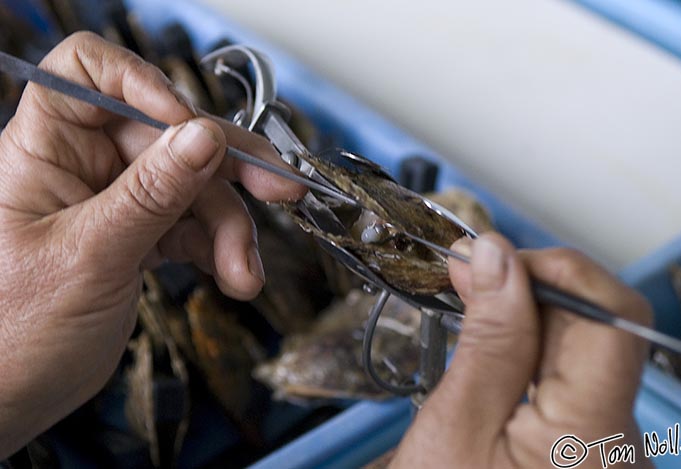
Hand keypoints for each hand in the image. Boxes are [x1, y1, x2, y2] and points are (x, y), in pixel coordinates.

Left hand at [0, 32, 303, 456]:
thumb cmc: (13, 332)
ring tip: (245, 273)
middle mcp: (85, 165)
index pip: (88, 74)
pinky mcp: (143, 235)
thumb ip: (152, 193)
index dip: (142, 84)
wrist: (15, 398)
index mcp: (45, 149)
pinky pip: (196, 226)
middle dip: (226, 169)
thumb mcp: (90, 255)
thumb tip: (205, 136)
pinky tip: (236, 275)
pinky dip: (222, 249)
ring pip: (195, 186)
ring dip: (231, 228)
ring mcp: (118, 201)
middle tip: (278, 190)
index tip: (191, 125)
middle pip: (168, 136)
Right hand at [392, 233, 652, 467]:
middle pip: (600, 326)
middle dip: (532, 286)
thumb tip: (496, 257)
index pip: (614, 319)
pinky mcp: (585, 438)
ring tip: (470, 303)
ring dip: (525, 312)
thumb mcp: (455, 424)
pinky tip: (489, 342)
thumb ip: (488, 339)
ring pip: (581, 344)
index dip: (558, 271)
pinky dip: (526, 344)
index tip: (492, 259)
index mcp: (593, 437)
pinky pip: (568, 371)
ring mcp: (605, 439)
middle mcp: (618, 438)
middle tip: (467, 274)